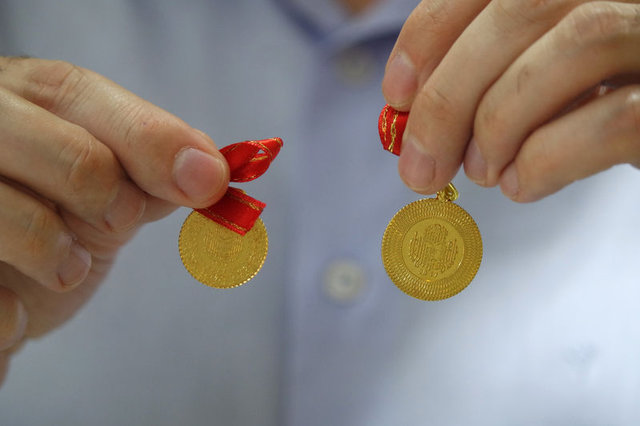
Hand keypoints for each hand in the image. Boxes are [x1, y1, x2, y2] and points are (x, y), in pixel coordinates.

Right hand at [0, 57, 228, 384]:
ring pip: (19, 219)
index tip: (209, 182)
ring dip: (60, 260)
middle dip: (112, 199)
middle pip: (73, 157)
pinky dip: (11, 315)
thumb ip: (149, 170)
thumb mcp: (104, 188)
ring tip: (64, 268)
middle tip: (116, 221)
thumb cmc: (51, 223)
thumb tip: (210, 171)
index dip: (153, 140)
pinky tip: (13, 306)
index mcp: (18, 99)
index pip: (78, 95)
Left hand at [382, 0, 639, 201]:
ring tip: (481, 172)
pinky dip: (546, 161)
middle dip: (450, 97)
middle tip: (418, 168)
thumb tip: (415, 117)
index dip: (430, 32)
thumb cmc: (596, 99)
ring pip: (571, 49)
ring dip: (498, 126)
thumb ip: (488, 72)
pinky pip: (612, 119)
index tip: (397, 94)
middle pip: (521, 11)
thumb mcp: (536, 72)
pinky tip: (521, 184)